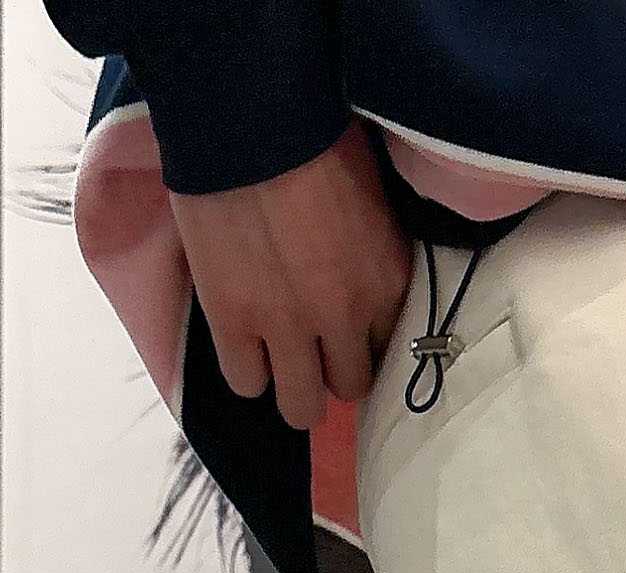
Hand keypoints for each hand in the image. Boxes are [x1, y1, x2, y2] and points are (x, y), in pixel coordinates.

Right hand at [169, 121, 412, 431]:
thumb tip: (360, 275)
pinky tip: (241, 340)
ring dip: (289, 384)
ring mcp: (288, 326)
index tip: (347, 331)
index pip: (391, 352)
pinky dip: (245, 369)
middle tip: (308, 344)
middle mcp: (346, 316)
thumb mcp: (372, 195)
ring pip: (299, 407)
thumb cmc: (316, 132)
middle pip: (349, 388)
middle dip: (329, 370)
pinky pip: (245, 383)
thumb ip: (372, 250)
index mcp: (388, 281)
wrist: (249, 112)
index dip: (364, 343)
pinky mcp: (234, 322)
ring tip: (274, 355)